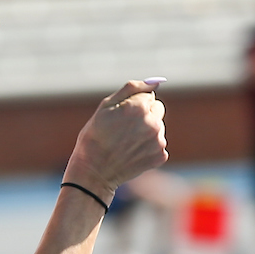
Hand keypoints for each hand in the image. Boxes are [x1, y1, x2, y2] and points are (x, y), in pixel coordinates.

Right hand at [64, 81, 168, 202]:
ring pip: (158, 127)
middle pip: (157, 109)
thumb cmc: (95, 136)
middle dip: (145, 114)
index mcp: (139, 107)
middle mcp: (153, 123)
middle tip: (124, 128)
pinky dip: (148, 147)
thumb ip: (132, 88)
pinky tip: (132, 152)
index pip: (148, 96)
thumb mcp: (106, 106)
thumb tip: (155, 82)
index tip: (120, 116)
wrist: (94, 171)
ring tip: (126, 142)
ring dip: (146, 131)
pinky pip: (158, 144)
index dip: (133, 104)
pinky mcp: (160, 156)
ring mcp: (158, 141)